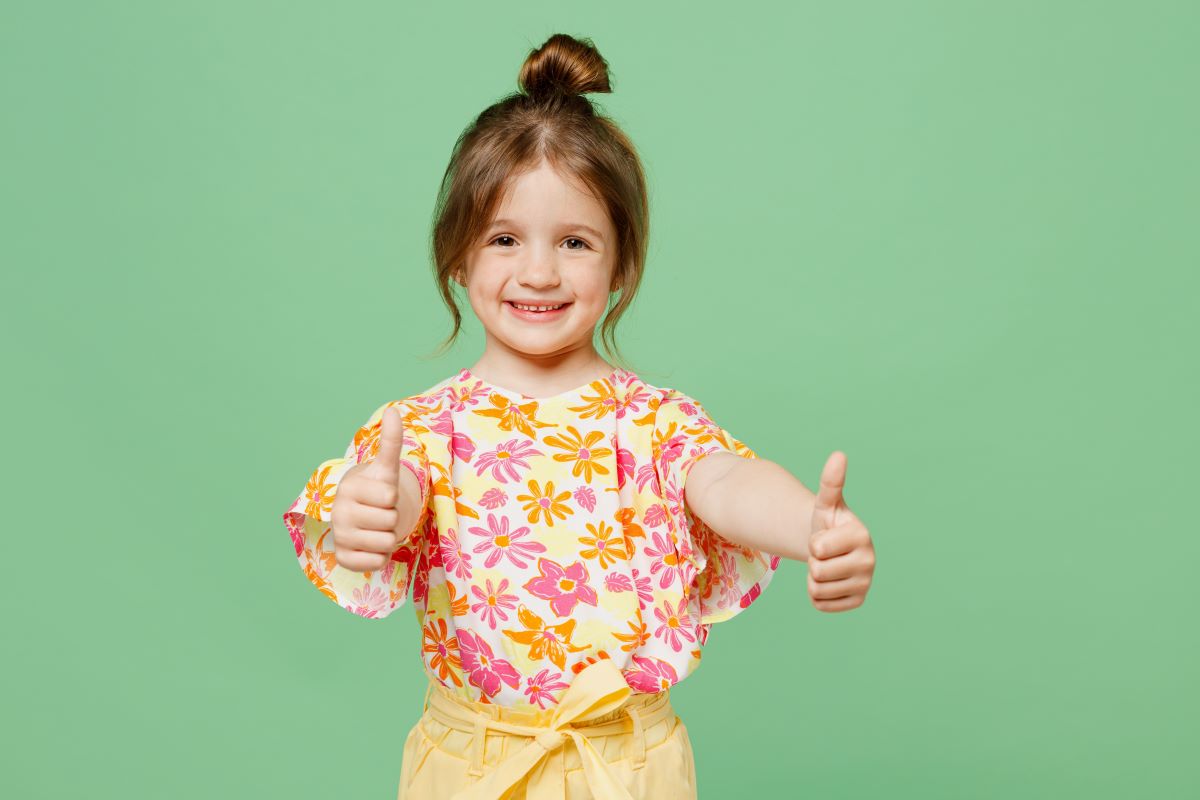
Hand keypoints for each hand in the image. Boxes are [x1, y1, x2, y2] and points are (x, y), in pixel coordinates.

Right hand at [330, 406, 412, 572]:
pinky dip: (381, 556)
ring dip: (389, 537)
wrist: (359, 514)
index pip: (390, 497)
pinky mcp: (343, 559)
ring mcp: (339, 536)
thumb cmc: (375, 490)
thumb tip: (393, 410)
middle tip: (380, 513)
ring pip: (387, 543)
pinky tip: (370, 545)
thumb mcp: (385, 467)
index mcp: (349, 487)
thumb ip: (391, 441)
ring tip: (376, 528)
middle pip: (390, 522)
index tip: (382, 495)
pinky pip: (377, 562)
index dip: (393, 497)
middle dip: (393, 518)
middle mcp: (339, 512)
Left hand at [807, 451, 874, 611]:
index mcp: (861, 535)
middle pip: (817, 571)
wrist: (831, 548)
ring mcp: (866, 584)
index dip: (813, 542)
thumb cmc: (827, 523)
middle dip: (813, 561)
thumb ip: (830, 482)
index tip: (825, 537)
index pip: (816, 549)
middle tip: (825, 554)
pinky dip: (817, 595)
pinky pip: (821, 605)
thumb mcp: (825, 503)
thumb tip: (838, 455)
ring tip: (827, 565)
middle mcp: (870, 562)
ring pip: (817, 590)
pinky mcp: (857, 601)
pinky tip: (829, 581)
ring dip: (813, 578)